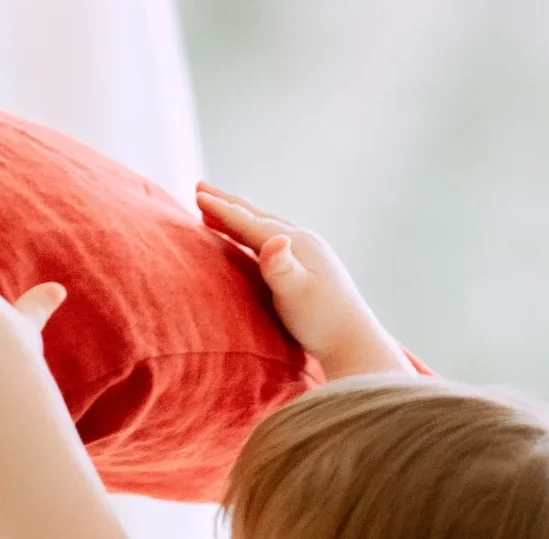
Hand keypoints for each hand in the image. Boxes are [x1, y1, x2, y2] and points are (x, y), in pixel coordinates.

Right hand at [195, 183, 415, 381]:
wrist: (352, 339)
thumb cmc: (321, 321)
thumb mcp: (297, 295)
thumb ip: (282, 269)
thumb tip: (275, 240)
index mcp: (296, 243)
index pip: (250, 223)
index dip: (222, 210)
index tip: (197, 195)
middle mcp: (302, 240)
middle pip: (257, 216)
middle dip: (227, 203)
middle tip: (200, 188)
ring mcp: (306, 252)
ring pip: (264, 226)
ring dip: (239, 217)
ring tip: (218, 211)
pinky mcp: (307, 266)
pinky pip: (272, 241)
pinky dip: (252, 234)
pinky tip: (249, 240)